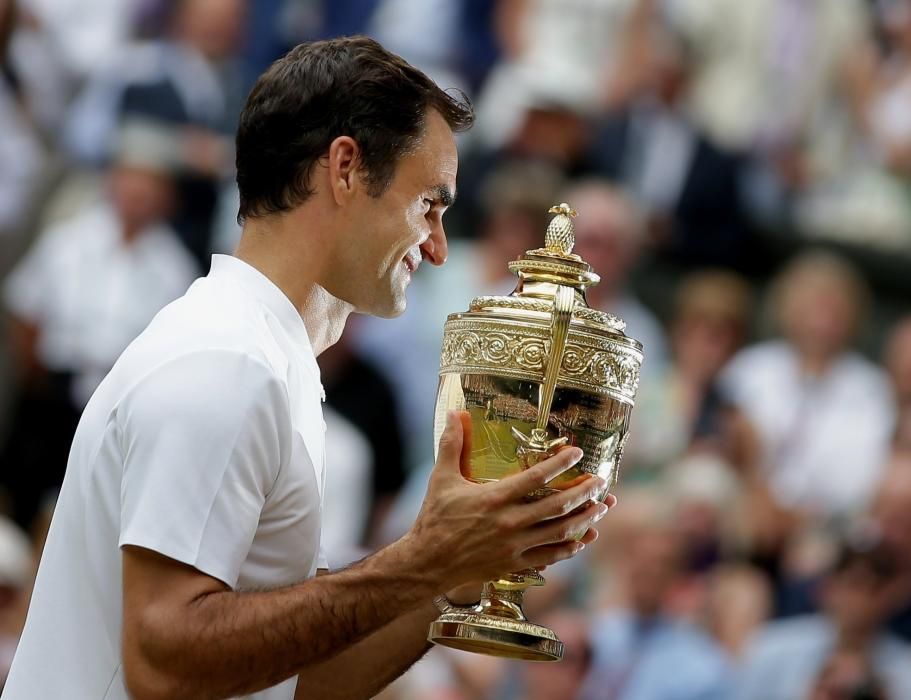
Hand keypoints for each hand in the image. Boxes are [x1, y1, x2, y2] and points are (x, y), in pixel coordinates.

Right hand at [405, 411, 610, 589]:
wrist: (428, 562)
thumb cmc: (434, 518)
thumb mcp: (441, 477)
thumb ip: (452, 444)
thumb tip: (455, 413)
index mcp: (494, 498)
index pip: (536, 477)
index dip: (561, 463)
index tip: (577, 452)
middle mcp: (509, 522)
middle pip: (558, 505)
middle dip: (584, 492)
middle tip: (600, 481)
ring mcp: (515, 545)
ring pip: (560, 532)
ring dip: (586, 518)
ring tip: (603, 506)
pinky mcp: (515, 564)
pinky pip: (551, 556)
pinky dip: (571, 547)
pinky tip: (584, 538)